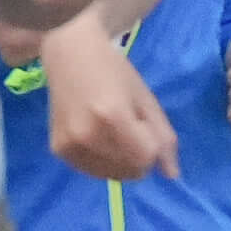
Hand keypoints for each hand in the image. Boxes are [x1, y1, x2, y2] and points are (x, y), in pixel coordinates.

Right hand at [44, 32, 174, 183]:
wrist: (69, 55)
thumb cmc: (113, 71)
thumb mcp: (145, 99)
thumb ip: (163, 137)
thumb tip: (172, 175)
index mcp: (112, 116)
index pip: (146, 158)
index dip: (151, 145)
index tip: (141, 124)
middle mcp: (86, 135)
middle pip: (130, 171)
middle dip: (138, 156)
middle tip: (126, 127)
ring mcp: (69, 145)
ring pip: (111, 175)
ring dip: (121, 161)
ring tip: (110, 132)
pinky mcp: (58, 150)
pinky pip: (92, 171)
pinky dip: (102, 162)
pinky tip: (97, 139)